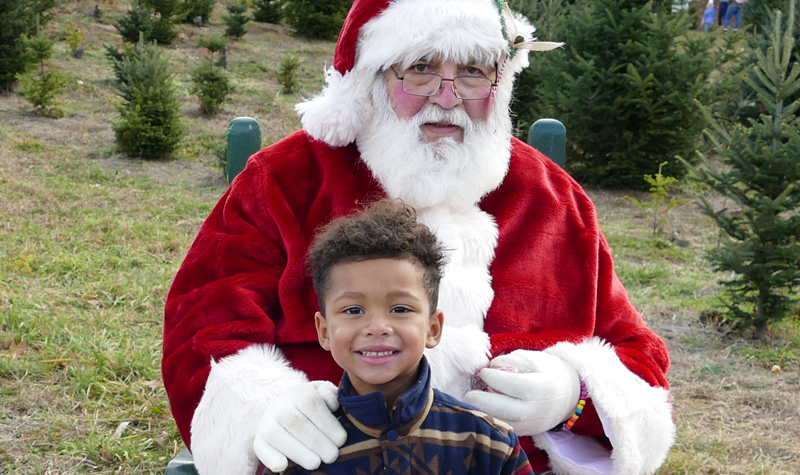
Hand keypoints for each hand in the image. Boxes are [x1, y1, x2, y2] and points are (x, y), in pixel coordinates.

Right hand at [253, 380, 346, 471]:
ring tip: (315, 463)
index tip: (341, 440)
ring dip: (299, 452)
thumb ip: (330, 394)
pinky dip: (270, 457)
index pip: (313, 406)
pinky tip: (283, 466)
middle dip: (318, 442)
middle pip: (298, 424)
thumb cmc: (312, 407)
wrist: (286, 409)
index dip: (328, 424)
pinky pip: (261, 447)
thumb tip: (331, 404)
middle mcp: (280, 405)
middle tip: (332, 456)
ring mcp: (267, 422)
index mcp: (299, 393)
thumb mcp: (323, 395)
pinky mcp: (259, 439)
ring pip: (279, 436)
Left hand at [463, 350, 579, 435]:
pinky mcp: (526, 433)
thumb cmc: (550, 372)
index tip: (483, 372)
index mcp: (541, 388)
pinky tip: (484, 411)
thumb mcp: (535, 358)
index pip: (511, 385)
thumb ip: (512, 360)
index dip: (493, 378)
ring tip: (474, 403)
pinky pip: (504, 429)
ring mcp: (531, 425)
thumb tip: (492, 366)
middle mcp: (535, 409)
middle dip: (480, 401)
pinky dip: (491, 421)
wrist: (569, 396)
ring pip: (500, 422)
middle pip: (502, 409)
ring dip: (482, 413)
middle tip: (470, 393)